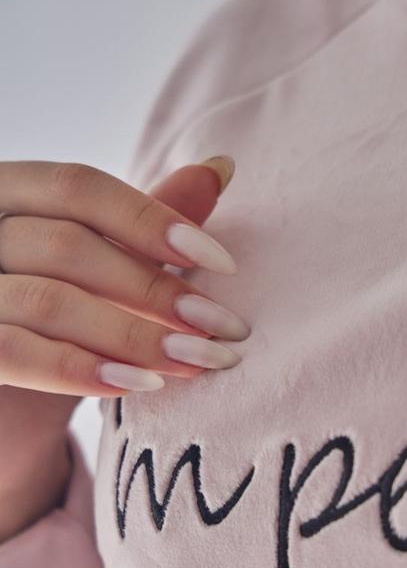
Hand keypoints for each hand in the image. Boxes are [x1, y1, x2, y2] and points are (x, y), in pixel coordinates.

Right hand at [0, 158, 249, 460]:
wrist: (4, 401)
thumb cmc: (55, 317)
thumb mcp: (99, 265)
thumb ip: (146, 219)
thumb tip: (221, 166)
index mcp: (6, 192)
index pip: (78, 187)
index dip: (152, 220)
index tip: (222, 262)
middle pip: (69, 246)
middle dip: (157, 289)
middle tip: (224, 327)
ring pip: (50, 302)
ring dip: (136, 336)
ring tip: (198, 360)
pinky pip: (18, 353)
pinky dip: (84, 369)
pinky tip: (142, 384)